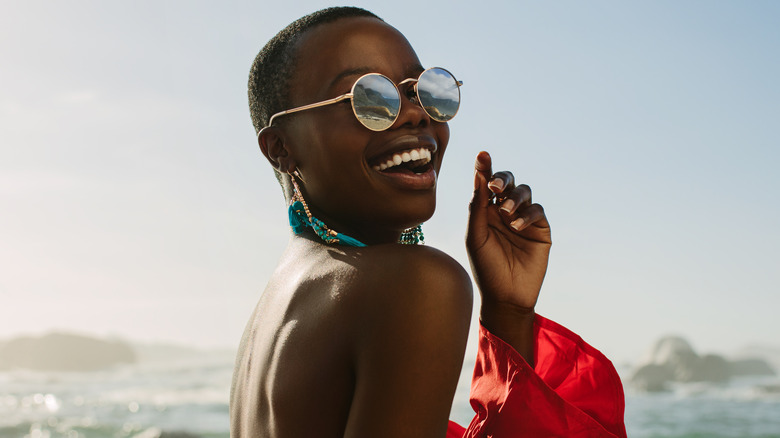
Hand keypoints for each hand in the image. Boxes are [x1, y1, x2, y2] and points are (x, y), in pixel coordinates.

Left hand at [466, 151, 551, 361]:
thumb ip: (476, 207)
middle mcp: (504, 211)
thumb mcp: (475, 237)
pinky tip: (516, 227)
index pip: (485, 183)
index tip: (482, 155)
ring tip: (505, 214)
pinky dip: (527, 214)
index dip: (484, 167)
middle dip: (503, 178)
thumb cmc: (485, 268)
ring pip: (524, 192)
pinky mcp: (541, 229)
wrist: (505, 297)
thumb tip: (478, 175)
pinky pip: (537, 211)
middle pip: (508, 181)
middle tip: (496, 185)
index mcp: (484, 211)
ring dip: (515, 197)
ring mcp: (524, 219)